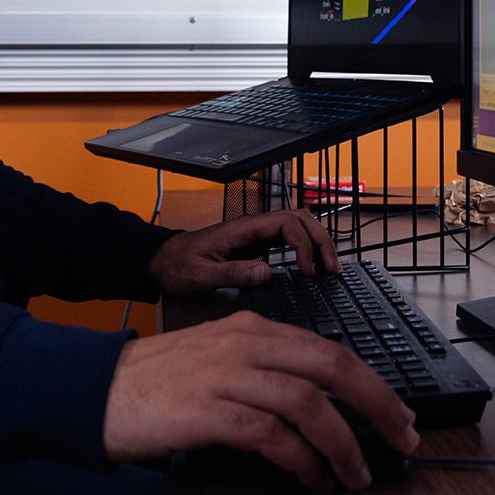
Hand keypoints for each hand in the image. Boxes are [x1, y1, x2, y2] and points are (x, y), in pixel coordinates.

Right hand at [103, 310, 418, 489]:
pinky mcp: (205, 410)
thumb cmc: (158, 381)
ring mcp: (225, 375)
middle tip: (404, 437)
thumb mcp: (218, 357)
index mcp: (253, 329)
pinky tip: (312, 477)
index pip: (330, 347)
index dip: (373, 382)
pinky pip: (269, 434)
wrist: (96, 389)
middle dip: (377, 403)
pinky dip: (300, 459)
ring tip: (357, 474)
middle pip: (331, 364)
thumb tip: (319, 404)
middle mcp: (244, 344)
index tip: (399, 413)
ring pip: (306, 401)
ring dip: (342, 442)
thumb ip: (265, 368)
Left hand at [147, 208, 338, 296]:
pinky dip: (307, 249)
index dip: (303, 245)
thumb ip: (233, 273)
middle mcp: (253, 227)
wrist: (162, 262)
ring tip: (329, 268)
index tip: (308, 272)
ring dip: (317, 242)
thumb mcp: (201, 275)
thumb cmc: (178, 266)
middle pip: (300, 219)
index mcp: (242, 229)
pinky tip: (313, 267)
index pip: (286, 223)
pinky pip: (289, 238)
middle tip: (332, 269)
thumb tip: (267, 272)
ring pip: (298, 226)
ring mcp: (256, 234)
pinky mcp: (256, 244)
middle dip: (320, 240)